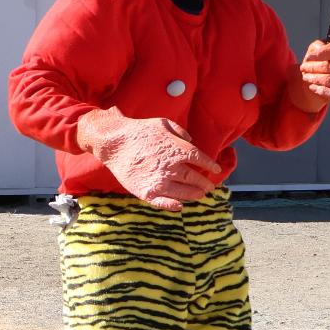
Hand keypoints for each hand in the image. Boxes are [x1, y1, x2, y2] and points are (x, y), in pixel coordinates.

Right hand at [75, 106, 218, 211]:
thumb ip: (180, 132)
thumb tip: (191, 141)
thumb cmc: (139, 131)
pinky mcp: (146, 191)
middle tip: (208, 186)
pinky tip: (179, 206)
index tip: (215, 170)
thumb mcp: (163, 123)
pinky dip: (172, 205)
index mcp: (179, 150)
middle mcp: (172, 167)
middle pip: (195, 178)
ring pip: (184, 192)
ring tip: (199, 195)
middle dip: (204, 183)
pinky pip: (162, 202)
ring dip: (194, 194)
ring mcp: (159, 181)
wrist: (114, 142)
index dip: (210, 165)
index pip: (202, 160)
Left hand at [292, 38, 329, 108]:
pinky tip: (312, 87)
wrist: (324, 83)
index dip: (321, 53)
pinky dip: (320, 90)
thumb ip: (317, 47)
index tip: (308, 58)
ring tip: (305, 77)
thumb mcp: (317, 50)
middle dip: (313, 67)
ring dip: (314, 78)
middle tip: (303, 68)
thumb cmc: (320, 62)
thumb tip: (317, 51)